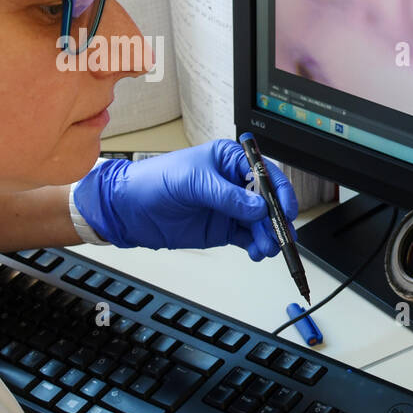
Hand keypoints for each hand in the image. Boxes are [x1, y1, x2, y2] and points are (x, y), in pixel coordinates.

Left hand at [73, 140, 298, 258]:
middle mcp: (234, 183)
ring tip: (266, 247)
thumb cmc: (153, 181)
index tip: (285, 210)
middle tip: (279, 235)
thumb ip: (227, 196)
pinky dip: (256, 246)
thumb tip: (258, 207)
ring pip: (261, 222)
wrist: (127, 209)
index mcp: (229, 160)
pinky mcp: (223, 228)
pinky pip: (248, 238)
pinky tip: (257, 252)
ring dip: (268, 235)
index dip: (279, 192)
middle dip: (276, 219)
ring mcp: (230, 207)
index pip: (265, 173)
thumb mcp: (192, 183)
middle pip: (268, 201)